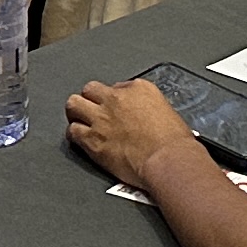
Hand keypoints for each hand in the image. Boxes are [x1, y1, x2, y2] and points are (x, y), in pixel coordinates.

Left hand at [64, 75, 201, 181]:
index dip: (114, 99)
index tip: (116, 108)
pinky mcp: (93, 140)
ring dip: (77, 113)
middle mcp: (116, 99)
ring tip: (80, 121)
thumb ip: (148, 107)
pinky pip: (72, 132)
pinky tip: (80, 139)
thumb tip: (141, 114)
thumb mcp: (167, 111)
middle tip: (92, 109)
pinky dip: (75, 135)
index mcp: (139, 88)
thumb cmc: (173, 142)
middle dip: (90, 99)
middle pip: (90, 89)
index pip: (117, 86)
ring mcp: (102, 118)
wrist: (167, 159)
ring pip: (73, 105)